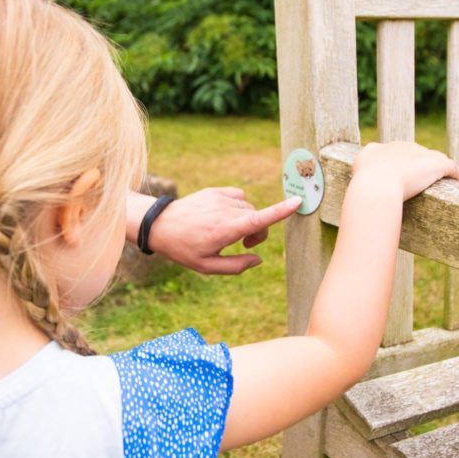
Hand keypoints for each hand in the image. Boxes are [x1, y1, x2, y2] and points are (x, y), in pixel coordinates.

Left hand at [128, 188, 301, 274]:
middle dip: (256, 231)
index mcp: (226, 230)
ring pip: (248, 207)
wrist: (160, 224)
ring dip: (245, 219)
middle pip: (256, 217)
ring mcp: (220, 197)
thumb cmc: (184, 249)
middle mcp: (225, 210)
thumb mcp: (207, 267)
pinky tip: (222, 217)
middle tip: (243, 245)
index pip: (259, 219)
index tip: (298, 201)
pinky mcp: (215, 190)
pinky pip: (238, 196)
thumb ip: (236, 267)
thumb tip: (258, 259)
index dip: (280, 211)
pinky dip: (237, 207)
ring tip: (228, 231)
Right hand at [352, 141, 458, 199]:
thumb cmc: (363, 189)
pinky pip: (449, 167)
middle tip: (419, 181)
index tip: (397, 176)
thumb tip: (359, 191)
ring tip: (441, 179)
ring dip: (435, 168)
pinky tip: (456, 181)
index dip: (395, 164)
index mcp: (377, 149)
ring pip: (432, 158)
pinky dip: (453, 174)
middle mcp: (398, 147)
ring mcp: (418, 153)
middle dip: (416, 164)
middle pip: (413, 152)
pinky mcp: (436, 164)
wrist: (376, 187)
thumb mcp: (356, 180)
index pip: (389, 152)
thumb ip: (359, 177)